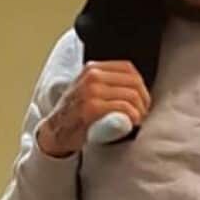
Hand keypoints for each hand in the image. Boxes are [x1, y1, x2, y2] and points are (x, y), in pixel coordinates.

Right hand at [36, 61, 150, 156]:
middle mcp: (92, 76)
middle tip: (143, 112)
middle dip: (143, 98)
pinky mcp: (92, 108)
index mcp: (92, 68)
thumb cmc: (75, 113)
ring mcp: (91, 91)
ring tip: (138, 119)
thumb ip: (105, 82)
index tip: (142, 99)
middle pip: (133, 81)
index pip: (128, 68)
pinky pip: (123, 107)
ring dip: (140, 109)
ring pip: (131, 95)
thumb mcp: (87, 88)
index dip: (141, 84)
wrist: (55, 132)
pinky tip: (133, 122)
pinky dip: (133, 116)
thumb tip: (135, 86)